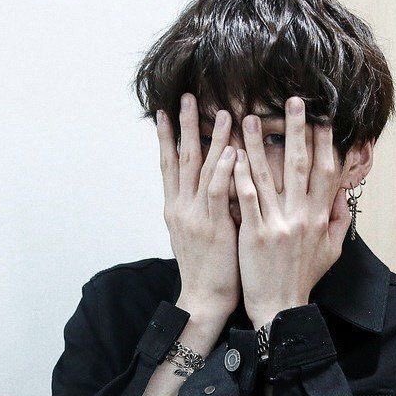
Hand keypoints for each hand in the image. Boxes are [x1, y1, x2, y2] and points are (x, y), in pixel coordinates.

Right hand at [157, 92, 240, 319]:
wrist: (204, 298)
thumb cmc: (207, 268)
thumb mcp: (197, 234)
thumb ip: (202, 206)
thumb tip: (214, 184)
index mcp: (175, 208)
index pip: (168, 166)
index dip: (166, 138)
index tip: (164, 114)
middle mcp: (180, 207)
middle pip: (180, 159)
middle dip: (182, 126)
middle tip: (184, 97)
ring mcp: (195, 216)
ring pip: (200, 170)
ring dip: (209, 139)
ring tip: (218, 112)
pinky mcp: (213, 226)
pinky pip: (217, 191)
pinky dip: (223, 169)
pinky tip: (231, 149)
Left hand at [233, 96, 351, 328]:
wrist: (281, 308)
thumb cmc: (304, 277)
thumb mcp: (331, 251)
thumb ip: (339, 219)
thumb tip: (342, 192)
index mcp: (320, 217)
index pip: (325, 172)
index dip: (326, 142)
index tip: (323, 117)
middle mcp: (301, 216)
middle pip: (300, 165)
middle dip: (297, 130)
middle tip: (293, 101)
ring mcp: (277, 224)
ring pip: (268, 177)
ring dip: (260, 144)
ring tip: (250, 117)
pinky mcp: (255, 235)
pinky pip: (247, 199)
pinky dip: (240, 176)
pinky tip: (232, 154)